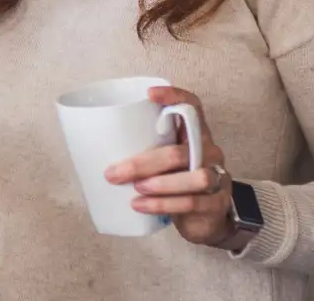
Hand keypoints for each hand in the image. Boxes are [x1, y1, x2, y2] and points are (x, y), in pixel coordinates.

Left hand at [104, 86, 236, 247]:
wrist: (206, 219)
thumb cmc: (177, 185)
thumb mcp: (165, 164)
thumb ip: (145, 152)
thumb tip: (96, 148)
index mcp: (195, 135)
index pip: (193, 107)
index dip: (175, 97)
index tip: (149, 95)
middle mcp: (210, 152)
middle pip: (180, 151)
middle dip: (144, 163)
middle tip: (114, 173)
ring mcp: (217, 178)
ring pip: (194, 177)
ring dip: (160, 184)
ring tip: (135, 189)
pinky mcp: (216, 203)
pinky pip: (192, 202)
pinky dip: (164, 205)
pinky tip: (142, 206)